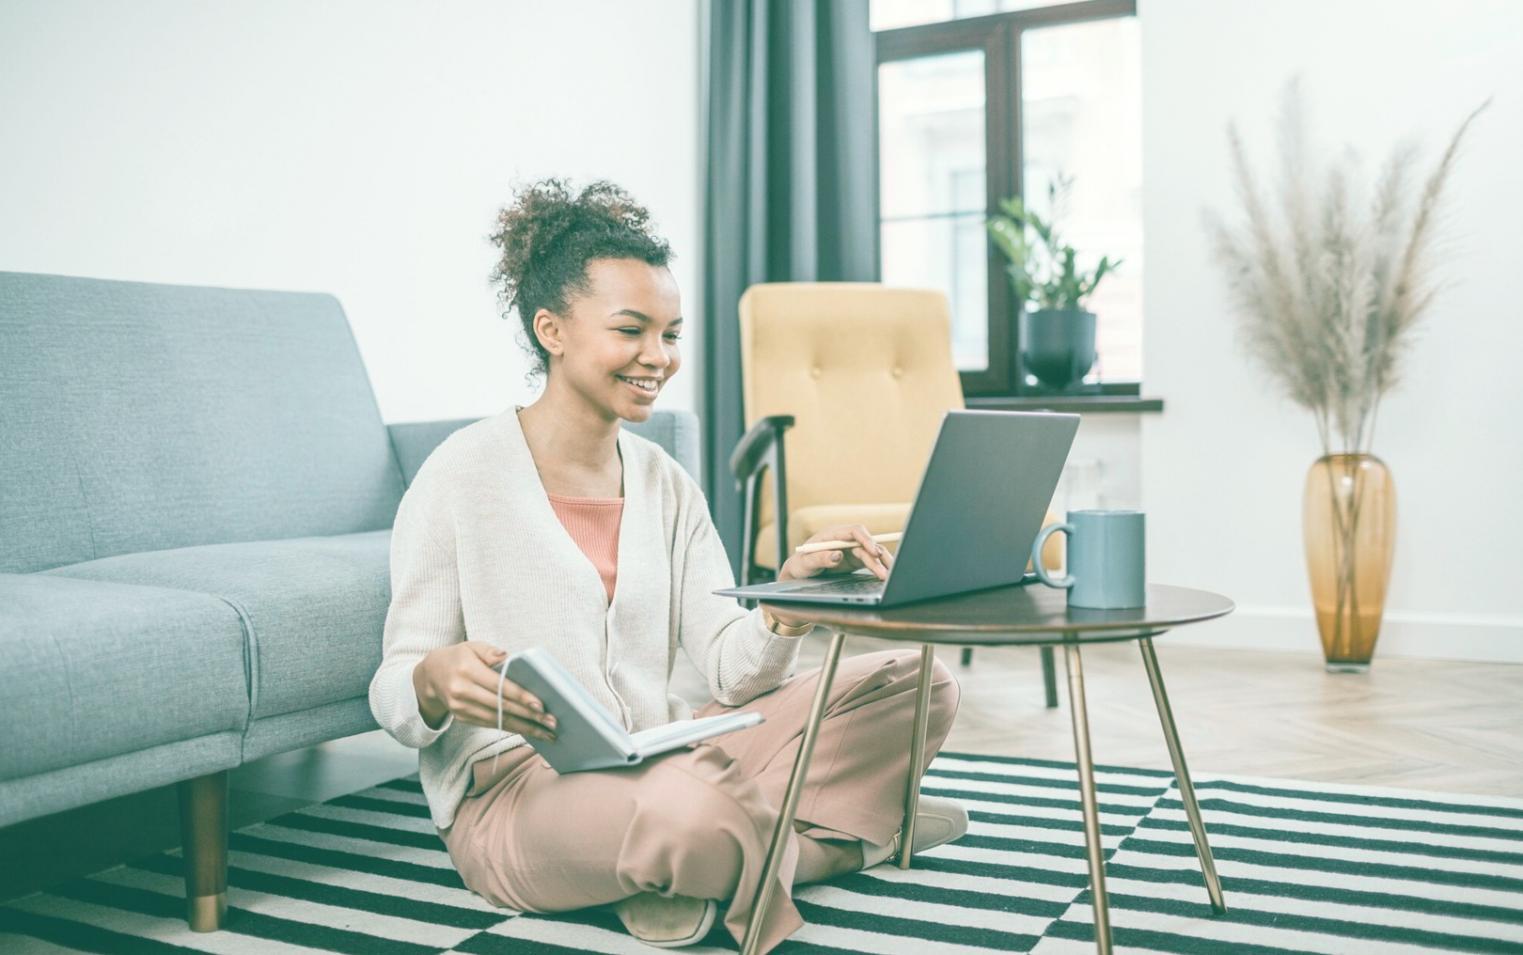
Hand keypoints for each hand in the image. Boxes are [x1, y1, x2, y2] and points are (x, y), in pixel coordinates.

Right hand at [412, 641, 557, 740]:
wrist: (429, 676)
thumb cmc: (458, 657)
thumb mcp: (472, 646)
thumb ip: (491, 652)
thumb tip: (511, 657)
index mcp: (467, 671)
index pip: (498, 686)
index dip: (520, 696)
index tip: (540, 704)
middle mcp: (462, 692)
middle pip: (501, 706)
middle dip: (529, 716)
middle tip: (552, 722)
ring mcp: (461, 708)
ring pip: (498, 720)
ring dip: (524, 728)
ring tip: (547, 733)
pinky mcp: (463, 718)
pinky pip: (491, 724)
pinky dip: (512, 728)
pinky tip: (530, 731)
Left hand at [776, 524, 893, 582]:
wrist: (801, 571)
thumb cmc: (801, 564)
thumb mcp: (806, 563)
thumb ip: (820, 558)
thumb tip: (837, 554)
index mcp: (833, 534)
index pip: (854, 531)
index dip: (866, 539)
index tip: (873, 551)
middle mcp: (845, 539)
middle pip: (867, 543)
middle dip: (877, 556)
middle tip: (885, 571)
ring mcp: (851, 549)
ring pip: (871, 552)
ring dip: (881, 562)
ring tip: (889, 576)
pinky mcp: (856, 559)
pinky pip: (871, 561)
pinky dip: (879, 567)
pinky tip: (886, 575)